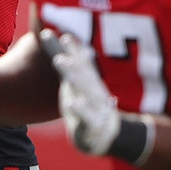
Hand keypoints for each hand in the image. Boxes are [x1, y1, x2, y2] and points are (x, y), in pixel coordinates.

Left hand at [37, 29, 154, 165]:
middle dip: (74, 54)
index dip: (72, 47)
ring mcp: (96, 107)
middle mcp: (94, 91)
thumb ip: (71, 65)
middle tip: (64, 38)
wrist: (109, 136)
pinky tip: (70, 102)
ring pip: (86, 90)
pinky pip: (87, 116)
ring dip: (75, 75)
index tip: (61, 33)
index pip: (81, 61)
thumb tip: (62, 40)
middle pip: (84, 71)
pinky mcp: (93, 125)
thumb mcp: (78, 86)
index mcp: (89, 81)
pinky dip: (80, 109)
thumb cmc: (88, 106)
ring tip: (61, 60)